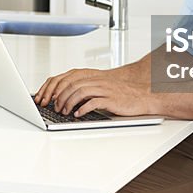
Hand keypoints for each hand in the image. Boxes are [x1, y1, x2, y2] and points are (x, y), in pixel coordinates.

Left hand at [36, 67, 155, 117]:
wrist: (143, 96)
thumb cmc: (123, 95)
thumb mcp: (103, 90)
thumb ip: (87, 92)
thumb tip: (68, 100)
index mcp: (94, 78)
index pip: (69, 79)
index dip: (56, 88)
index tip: (48, 98)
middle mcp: (98, 81)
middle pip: (72, 84)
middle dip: (60, 97)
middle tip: (55, 107)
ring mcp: (105, 89)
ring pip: (80, 92)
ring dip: (69, 102)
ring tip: (64, 111)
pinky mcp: (111, 99)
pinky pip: (94, 102)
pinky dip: (83, 108)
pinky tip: (78, 114)